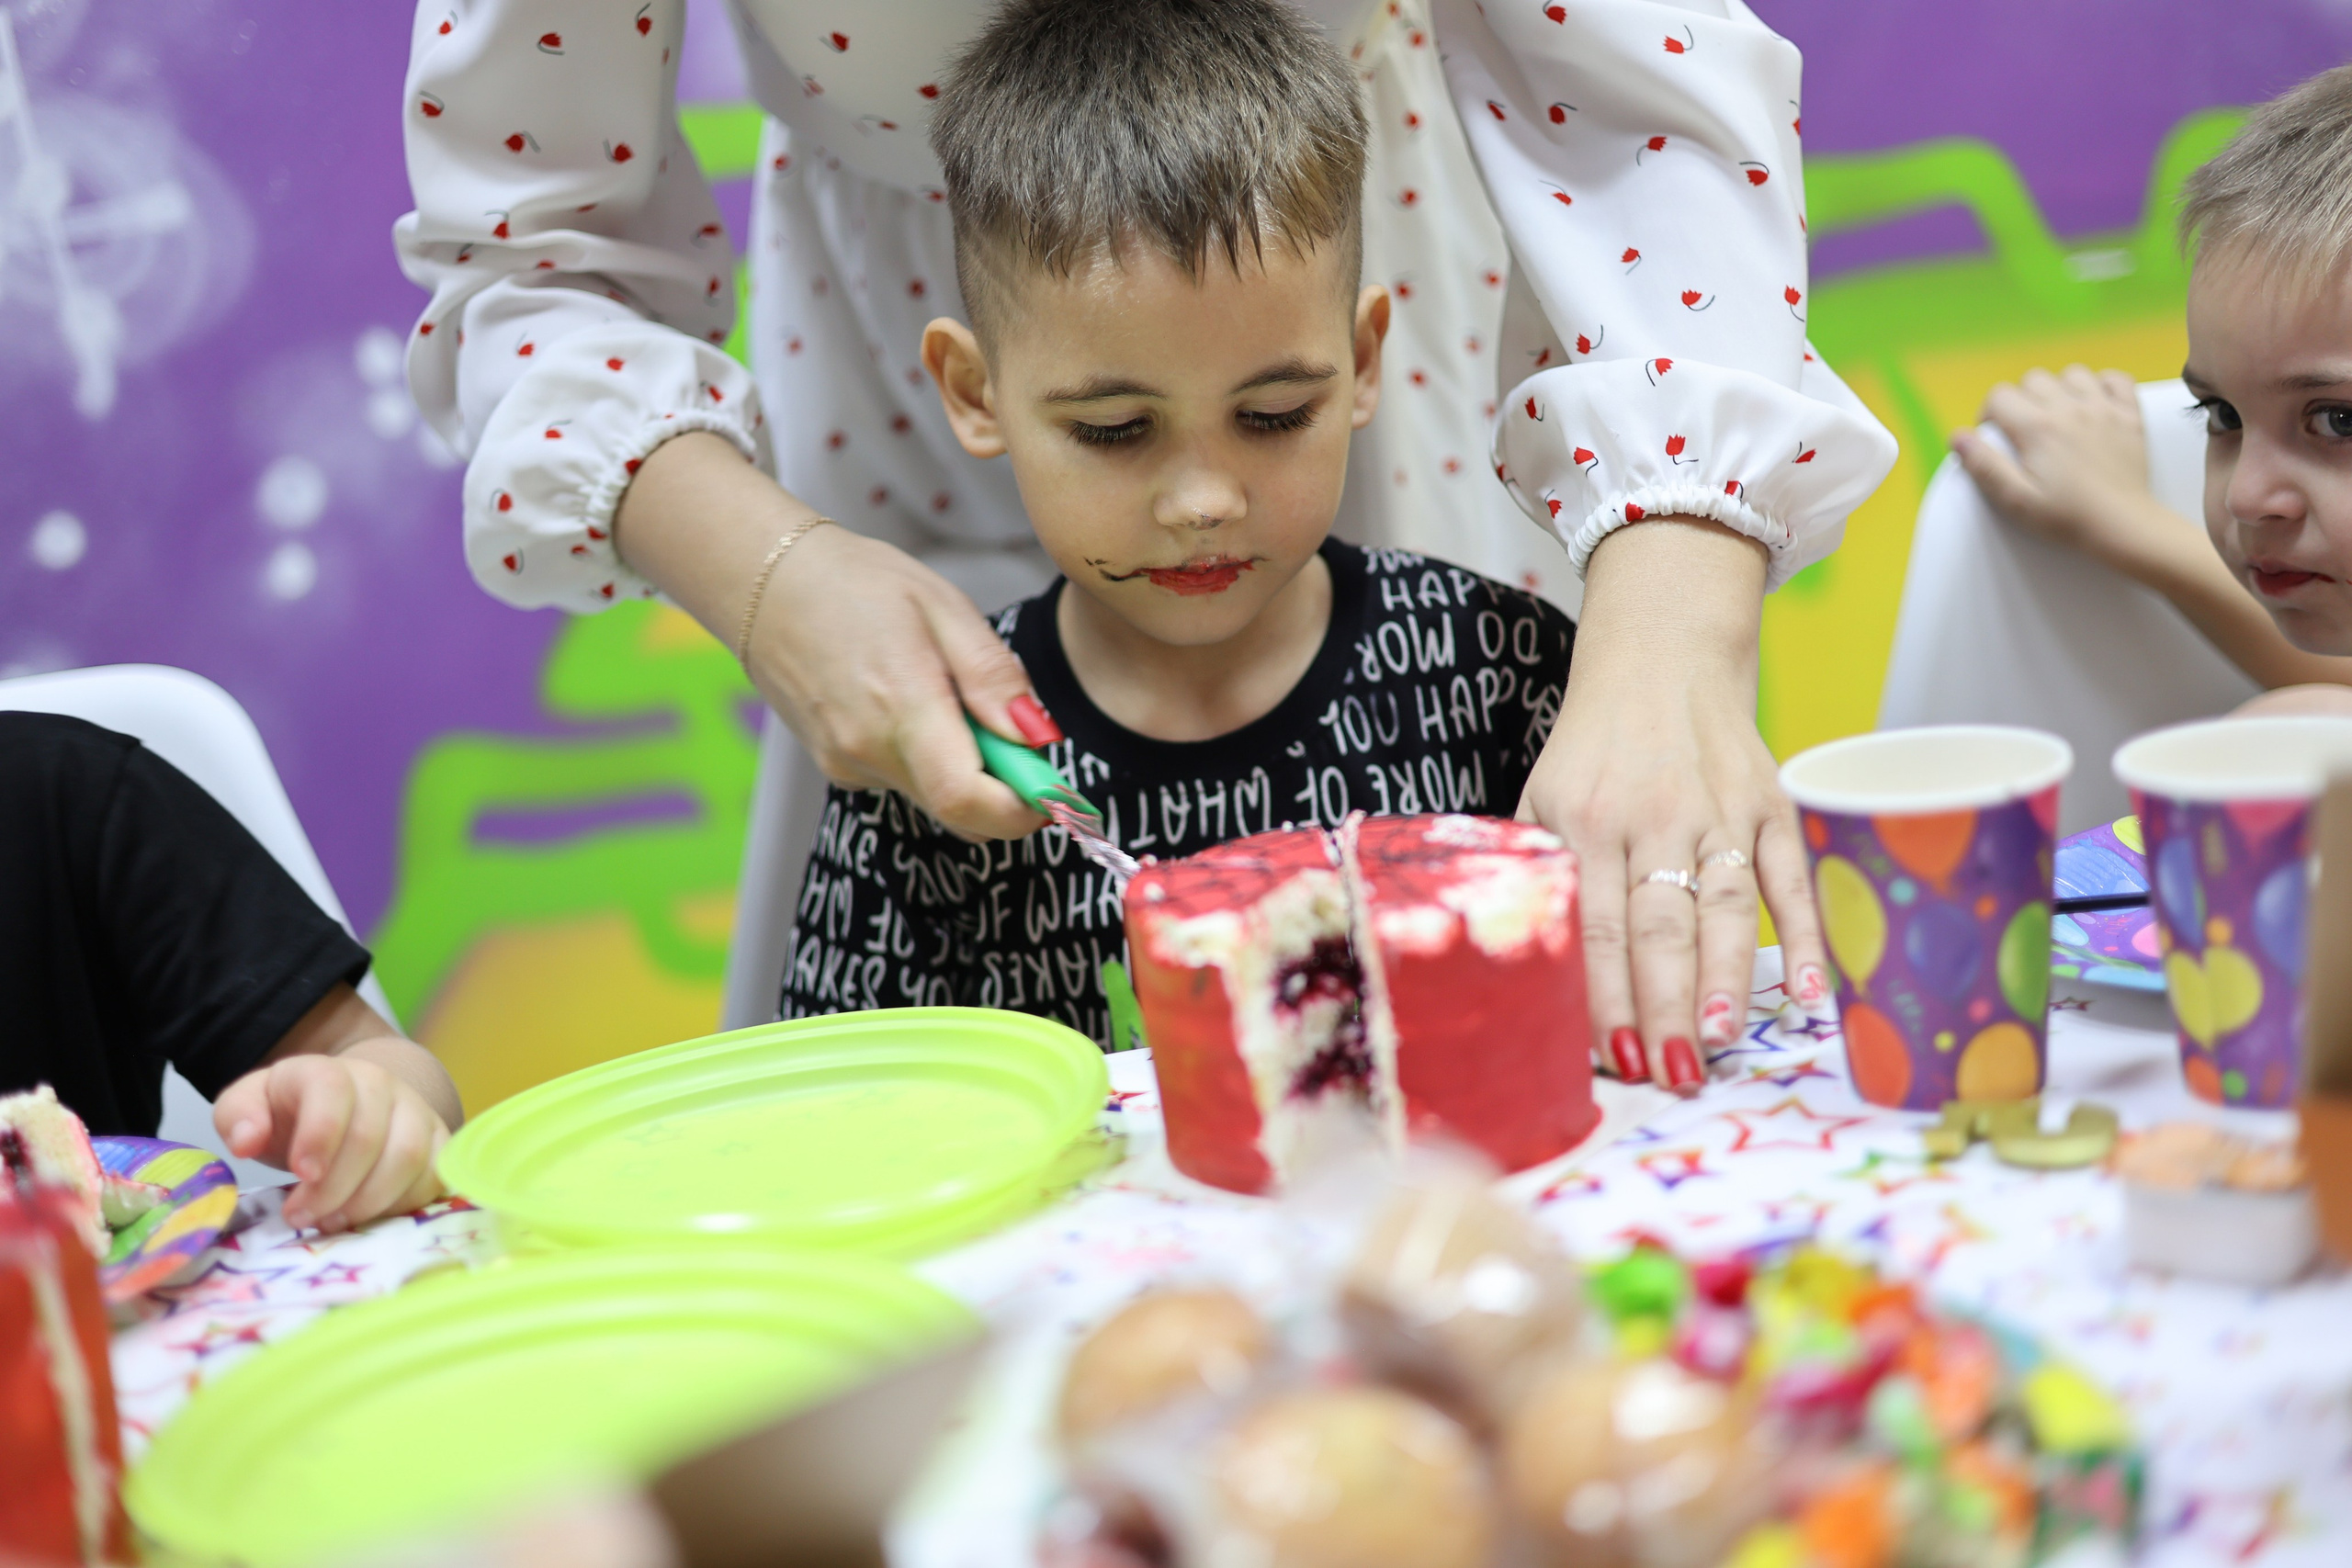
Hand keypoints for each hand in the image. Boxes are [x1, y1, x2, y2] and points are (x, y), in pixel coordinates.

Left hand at [214, 1051, 451, 1231]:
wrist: (345, 1103)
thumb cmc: (291, 1112)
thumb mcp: (249, 1105)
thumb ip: (238, 1116)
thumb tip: (245, 1141)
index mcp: (327, 1071)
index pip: (332, 1091)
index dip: (320, 1134)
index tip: (301, 1174)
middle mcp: (379, 1084)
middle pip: (370, 1135)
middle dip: (333, 1187)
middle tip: (301, 1216)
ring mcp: (415, 1110)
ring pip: (409, 1157)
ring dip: (368, 1201)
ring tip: (332, 1221)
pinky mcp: (438, 1140)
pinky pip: (434, 1175)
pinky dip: (403, 1204)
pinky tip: (368, 1216)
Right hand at [615, 433, 1049, 841]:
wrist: (766, 582)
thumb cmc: (857, 583)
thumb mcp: (945, 608)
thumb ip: (994, 679)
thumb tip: (1039, 738)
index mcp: (902, 706)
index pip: (968, 801)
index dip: (1023, 809)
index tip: (1056, 791)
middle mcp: (868, 751)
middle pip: (961, 812)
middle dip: (1004, 788)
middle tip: (1015, 732)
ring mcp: (847, 765)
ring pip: (935, 797)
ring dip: (966, 768)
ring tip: (949, 694)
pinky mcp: (837, 766)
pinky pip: (905, 781)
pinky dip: (930, 758)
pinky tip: (911, 700)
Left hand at [1518, 517, 1827, 1094]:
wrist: (1660, 657)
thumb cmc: (1594, 748)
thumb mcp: (1541, 795)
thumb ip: (1534, 868)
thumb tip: (1515, 959)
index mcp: (1588, 822)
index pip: (1594, 926)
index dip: (1602, 995)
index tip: (1610, 1057)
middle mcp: (1654, 818)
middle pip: (1658, 926)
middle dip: (1663, 1004)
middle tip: (1668, 1071)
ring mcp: (1719, 811)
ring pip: (1724, 906)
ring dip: (1725, 977)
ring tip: (1721, 1039)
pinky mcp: (1770, 804)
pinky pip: (1791, 876)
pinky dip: (1806, 934)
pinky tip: (1810, 993)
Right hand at [1950, 365, 2164, 574]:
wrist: (2122, 525)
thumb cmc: (2067, 517)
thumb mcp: (2015, 500)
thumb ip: (1984, 466)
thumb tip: (1957, 437)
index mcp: (2038, 429)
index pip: (1999, 395)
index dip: (1989, 413)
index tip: (1996, 435)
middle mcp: (2070, 410)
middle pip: (2033, 379)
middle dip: (2022, 400)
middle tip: (2025, 430)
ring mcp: (2103, 409)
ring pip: (2072, 374)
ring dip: (2060, 389)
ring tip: (2059, 416)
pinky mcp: (2130, 415)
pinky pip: (2115, 379)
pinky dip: (2102, 385)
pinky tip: (2094, 405)